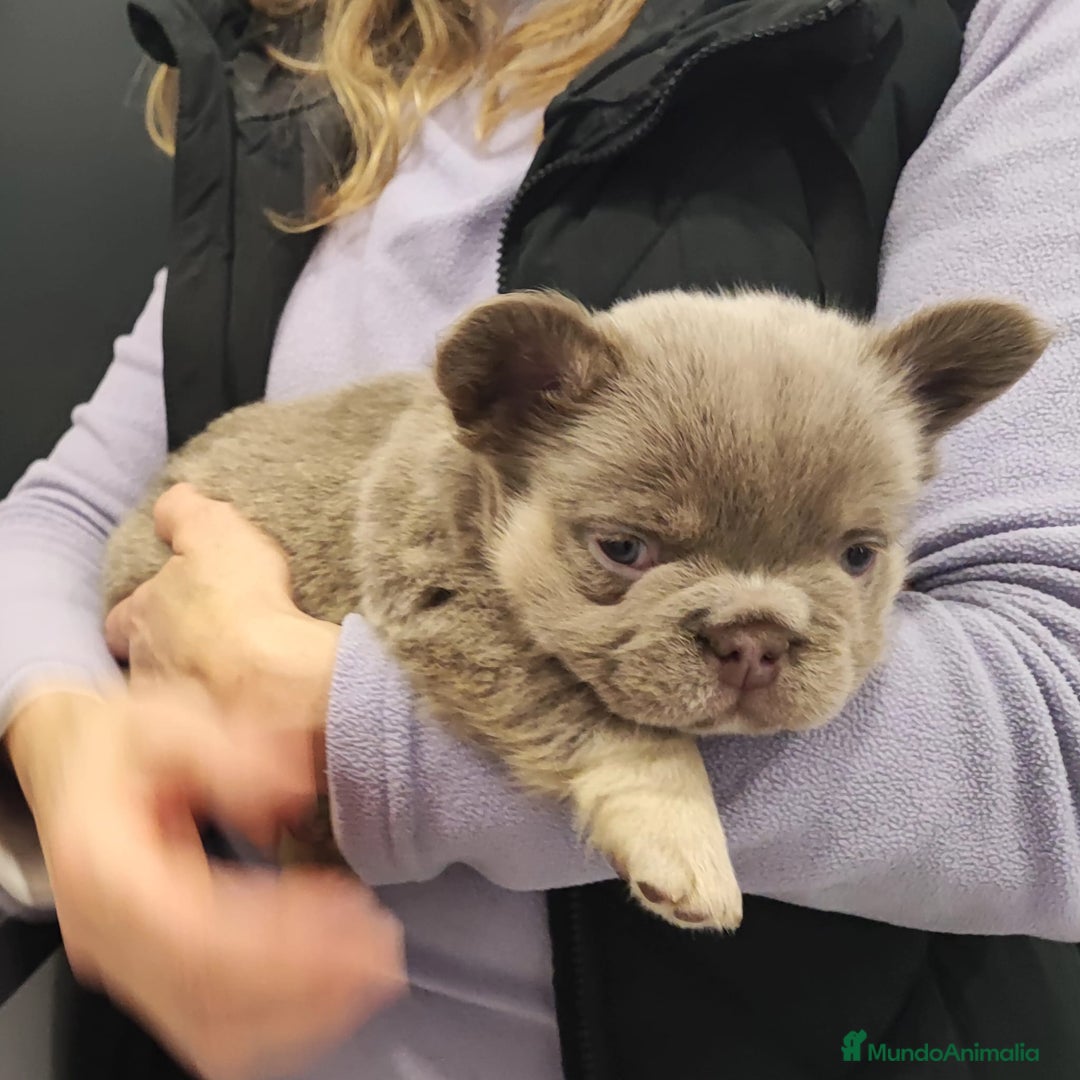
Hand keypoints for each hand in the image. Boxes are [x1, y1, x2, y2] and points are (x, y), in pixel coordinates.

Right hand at [4, 684, 405, 1079]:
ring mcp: (122, 964)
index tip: (352, 915)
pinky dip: (276, 1024)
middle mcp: (104, 933)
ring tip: (370, 970)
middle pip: (208, 992)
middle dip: (306, 985)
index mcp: (103, 865)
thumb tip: (292, 790)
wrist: (73, 762)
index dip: (280, 938)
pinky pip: (210, 1027)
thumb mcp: (171, 717)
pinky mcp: (146, 976)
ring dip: (300, 1014)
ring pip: (211, 1028)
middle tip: (380, 951)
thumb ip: (231, 750)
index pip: (193, 930)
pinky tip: (331, 993)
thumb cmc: (122, 741)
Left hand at [104, 484, 338, 779]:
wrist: (277, 682)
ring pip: (183, 704)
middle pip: (150, 665)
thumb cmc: (241, 605)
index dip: (140, 612)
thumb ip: (186, 513)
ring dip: (204, 696)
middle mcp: (148, 670)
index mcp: (141, 619)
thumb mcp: (214, 532)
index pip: (122, 619)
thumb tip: (173, 500)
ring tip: (242, 687)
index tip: (159, 609)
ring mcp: (180, 715)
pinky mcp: (219, 747)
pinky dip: (238, 722)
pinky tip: (265, 714)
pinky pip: (224, 731)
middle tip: (208, 653)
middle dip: (172, 661)